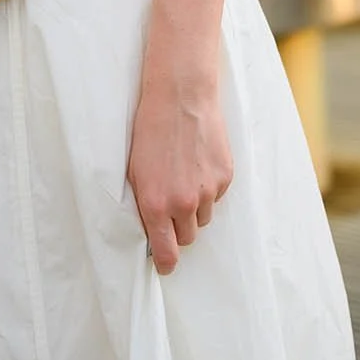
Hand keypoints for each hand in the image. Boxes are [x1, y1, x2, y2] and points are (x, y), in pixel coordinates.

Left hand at [127, 72, 233, 276]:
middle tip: (171, 204)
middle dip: (179, 228)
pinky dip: (208, 187)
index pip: (168, 254)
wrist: (180, 96)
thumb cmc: (150, 130)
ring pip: (203, 217)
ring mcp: (207, 191)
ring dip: (194, 207)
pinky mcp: (225, 177)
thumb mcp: (134, 171)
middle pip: (187, 238)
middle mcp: (184, 203)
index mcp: (156, 205)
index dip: (166, 263)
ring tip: (183, 175)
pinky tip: (197, 162)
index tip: (165, 263)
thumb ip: (143, 205)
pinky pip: (216, 196)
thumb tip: (151, 231)